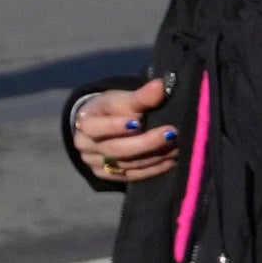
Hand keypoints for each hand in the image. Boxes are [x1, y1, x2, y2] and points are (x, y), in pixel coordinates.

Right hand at [66, 77, 185, 187]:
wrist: (102, 125)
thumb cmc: (112, 109)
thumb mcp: (122, 98)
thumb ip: (140, 96)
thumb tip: (160, 86)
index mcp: (84, 123)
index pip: (95, 128)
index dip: (114, 127)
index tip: (138, 122)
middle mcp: (85, 146)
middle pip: (115, 149)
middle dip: (145, 143)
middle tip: (170, 134)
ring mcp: (96, 164)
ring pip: (127, 164)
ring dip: (154, 156)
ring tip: (177, 146)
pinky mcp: (108, 176)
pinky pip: (132, 176)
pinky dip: (153, 169)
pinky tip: (170, 161)